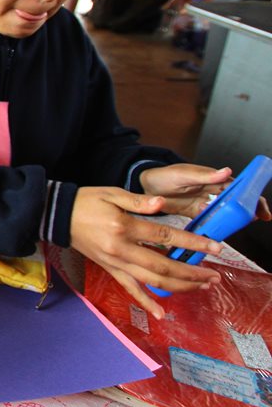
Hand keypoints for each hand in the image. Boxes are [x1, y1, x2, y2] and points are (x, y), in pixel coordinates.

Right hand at [70, 187, 222, 318]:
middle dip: (191, 273)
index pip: (165, 236)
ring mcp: (115, 263)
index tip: (214, 248)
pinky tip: (161, 313)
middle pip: (163, 265)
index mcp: (123, 227)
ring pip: (151, 280)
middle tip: (214, 276)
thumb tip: (162, 204)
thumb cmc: (86, 201)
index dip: (192, 242)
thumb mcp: (111, 193)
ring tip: (200, 287)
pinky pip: (129, 289)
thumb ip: (139, 201)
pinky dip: (146, 302)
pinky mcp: (110, 269)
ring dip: (178, 286)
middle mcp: (121, 249)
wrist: (58, 216)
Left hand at [140, 163, 270, 219]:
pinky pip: (210, 222)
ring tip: (235, 228)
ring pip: (225, 214)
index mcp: (214, 179)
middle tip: (251, 220)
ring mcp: (205, 204)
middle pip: (236, 203)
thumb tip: (227, 171)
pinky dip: (216, 228)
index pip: (240, 188)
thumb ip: (205, 176)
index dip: (253, 198)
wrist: (146, 185)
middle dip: (246, 212)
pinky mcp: (196, 214)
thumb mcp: (184, 174)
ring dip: (231, 222)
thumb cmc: (166, 174)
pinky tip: (218, 234)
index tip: (261, 210)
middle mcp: (213, 192)